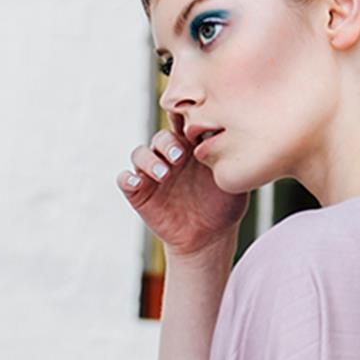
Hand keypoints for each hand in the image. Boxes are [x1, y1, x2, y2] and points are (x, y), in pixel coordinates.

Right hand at [120, 121, 244, 257]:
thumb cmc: (225, 206)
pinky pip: (125, 180)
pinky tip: (138, 183)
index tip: (192, 128)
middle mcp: (170, 157)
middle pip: (160, 137)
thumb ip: (230, 160)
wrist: (210, 238)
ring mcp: (153, 174)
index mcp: (192, 148)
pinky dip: (128, 178)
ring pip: (140, 154)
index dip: (183, 121)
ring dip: (149, 160)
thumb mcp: (233, 180)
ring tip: (164, 175)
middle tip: (180, 156)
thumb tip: (234, 138)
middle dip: (168, 143)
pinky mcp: (139, 193)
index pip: (182, 125)